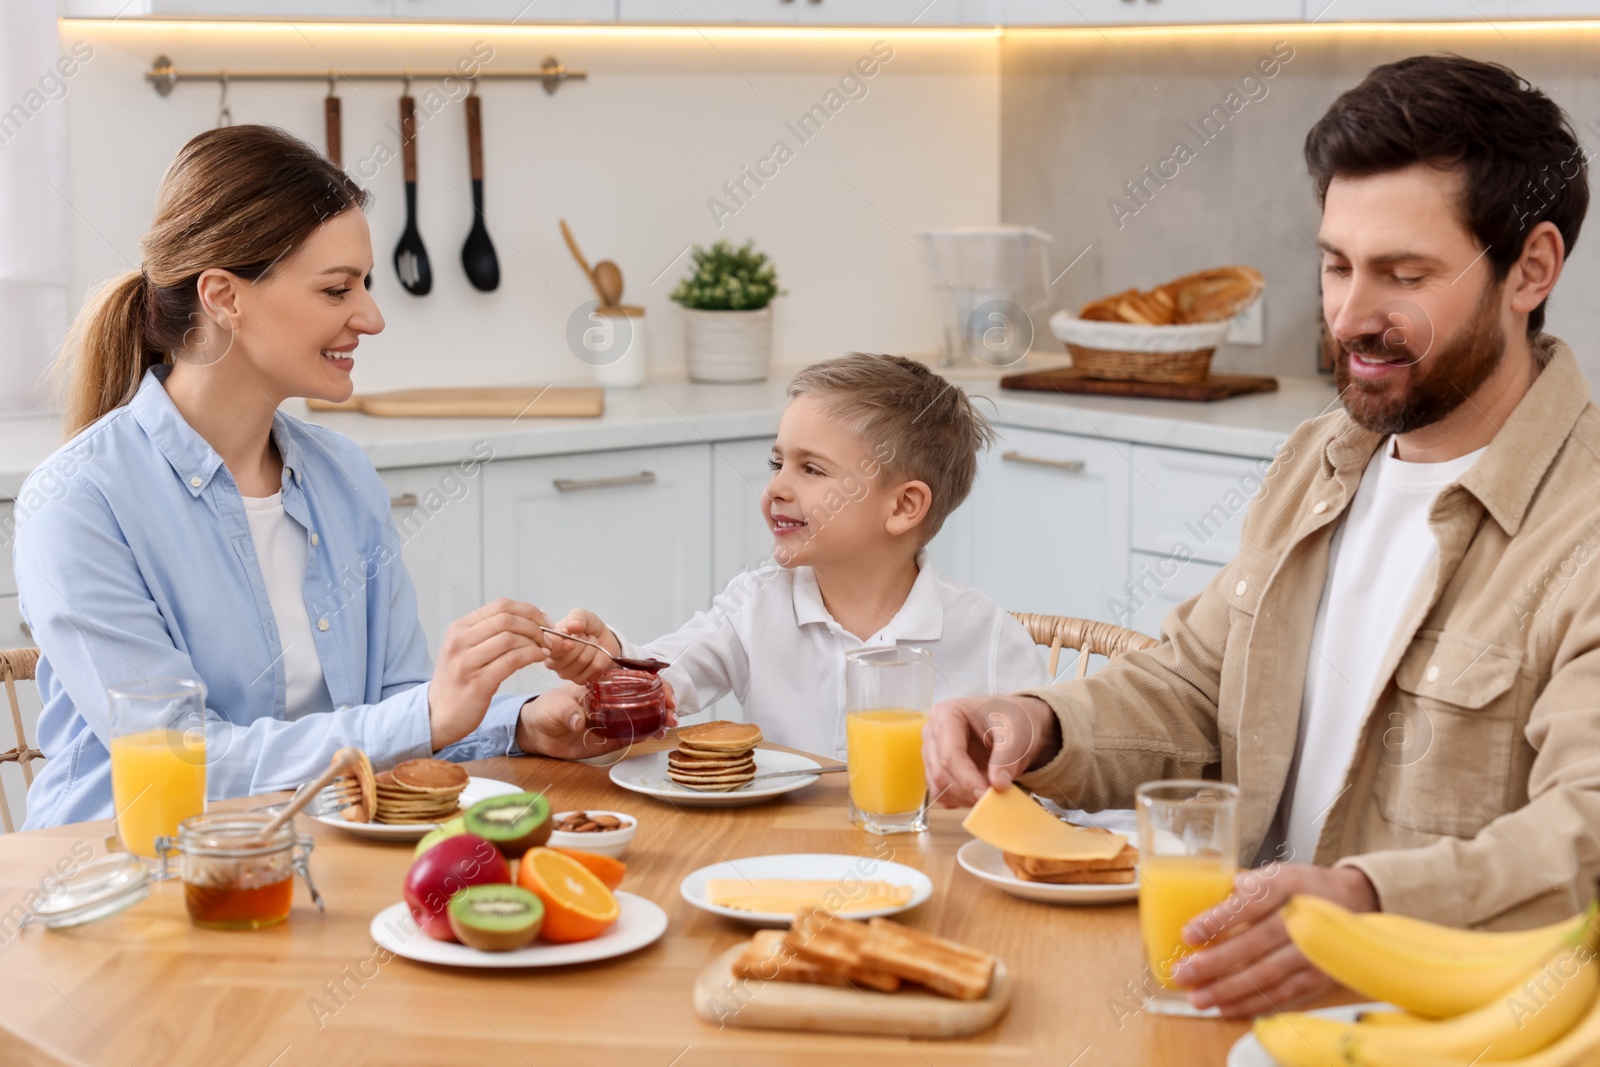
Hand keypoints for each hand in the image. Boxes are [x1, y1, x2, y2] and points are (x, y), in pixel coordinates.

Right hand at [428, 598, 551, 750]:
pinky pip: (512, 660)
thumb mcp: (467, 650)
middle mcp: (460, 641)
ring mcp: (467, 661)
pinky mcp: (478, 682)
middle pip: (507, 619)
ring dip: (536, 642)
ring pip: (510, 638)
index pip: (501, 606)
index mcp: (459, 628)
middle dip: (535, 625)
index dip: (529, 610)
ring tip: (546, 650)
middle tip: (550, 637)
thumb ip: (491, 634)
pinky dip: (531, 656)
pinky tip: (539, 659)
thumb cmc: (459, 682)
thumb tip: (528, 619)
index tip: (545, 622)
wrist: (438, 715)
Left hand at [514, 682, 679, 758]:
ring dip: (659, 717)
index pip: (630, 678)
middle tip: (672, 709)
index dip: (651, 681)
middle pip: (642, 696)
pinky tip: (658, 734)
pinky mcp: (610, 738)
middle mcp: (610, 701)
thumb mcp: (553, 707)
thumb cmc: (544, 711)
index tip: (663, 689)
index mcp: (600, 685)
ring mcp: (613, 719)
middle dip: (662, 700)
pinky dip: (647, 734)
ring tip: (670, 723)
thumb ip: (566, 712)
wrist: (536, 734)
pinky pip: (632, 735)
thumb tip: (579, 720)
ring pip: (642, 715)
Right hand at [544, 608, 619, 683]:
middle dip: (584, 641)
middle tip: (585, 636)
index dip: (561, 646)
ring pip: (584, 661)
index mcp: (549, 644)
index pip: (551, 649)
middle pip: (569, 656)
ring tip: (591, 643)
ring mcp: (566, 673)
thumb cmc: (587, 628)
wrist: (603, 640)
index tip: (571, 641)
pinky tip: (596, 654)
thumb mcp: (583, 615)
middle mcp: (553, 662)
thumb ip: (577, 617)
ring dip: (594, 647)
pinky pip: (596, 667)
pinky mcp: (580, 681)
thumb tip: (573, 626)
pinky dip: (601, 656)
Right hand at [923, 694, 1062, 807]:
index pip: (950, 754)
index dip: (967, 778)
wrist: (1013, 725)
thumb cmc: (1012, 721)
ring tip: (991, 793)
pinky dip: (961, 799)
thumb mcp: (1016, 735)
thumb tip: (998, 785)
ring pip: (939, 786)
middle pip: (941, 772)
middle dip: (968, 790)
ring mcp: (931, 752)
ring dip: (965, 797)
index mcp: (947, 714)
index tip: (987, 794)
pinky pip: (942, 794)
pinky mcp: (935, 769)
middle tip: (994, 798)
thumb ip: (1007, 758)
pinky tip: (981, 791)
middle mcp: (933, 732)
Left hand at [1169, 863, 1378, 1017]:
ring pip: (1268, 975)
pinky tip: (1226, 1007)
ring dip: (1229, 990)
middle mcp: (1303, 918)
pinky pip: (1283, 994)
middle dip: (1216, 963)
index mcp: (1287, 885)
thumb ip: (1241, 888)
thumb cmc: (1300, 886)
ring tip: (1198, 998)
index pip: (1251, 903)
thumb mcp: (1273, 874)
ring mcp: (1314, 950)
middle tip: (1183, 974)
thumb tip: (1198, 900)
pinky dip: (1253, 1003)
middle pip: (1256, 944)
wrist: (1353, 901)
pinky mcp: (1319, 976)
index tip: (1189, 934)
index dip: (1219, 920)